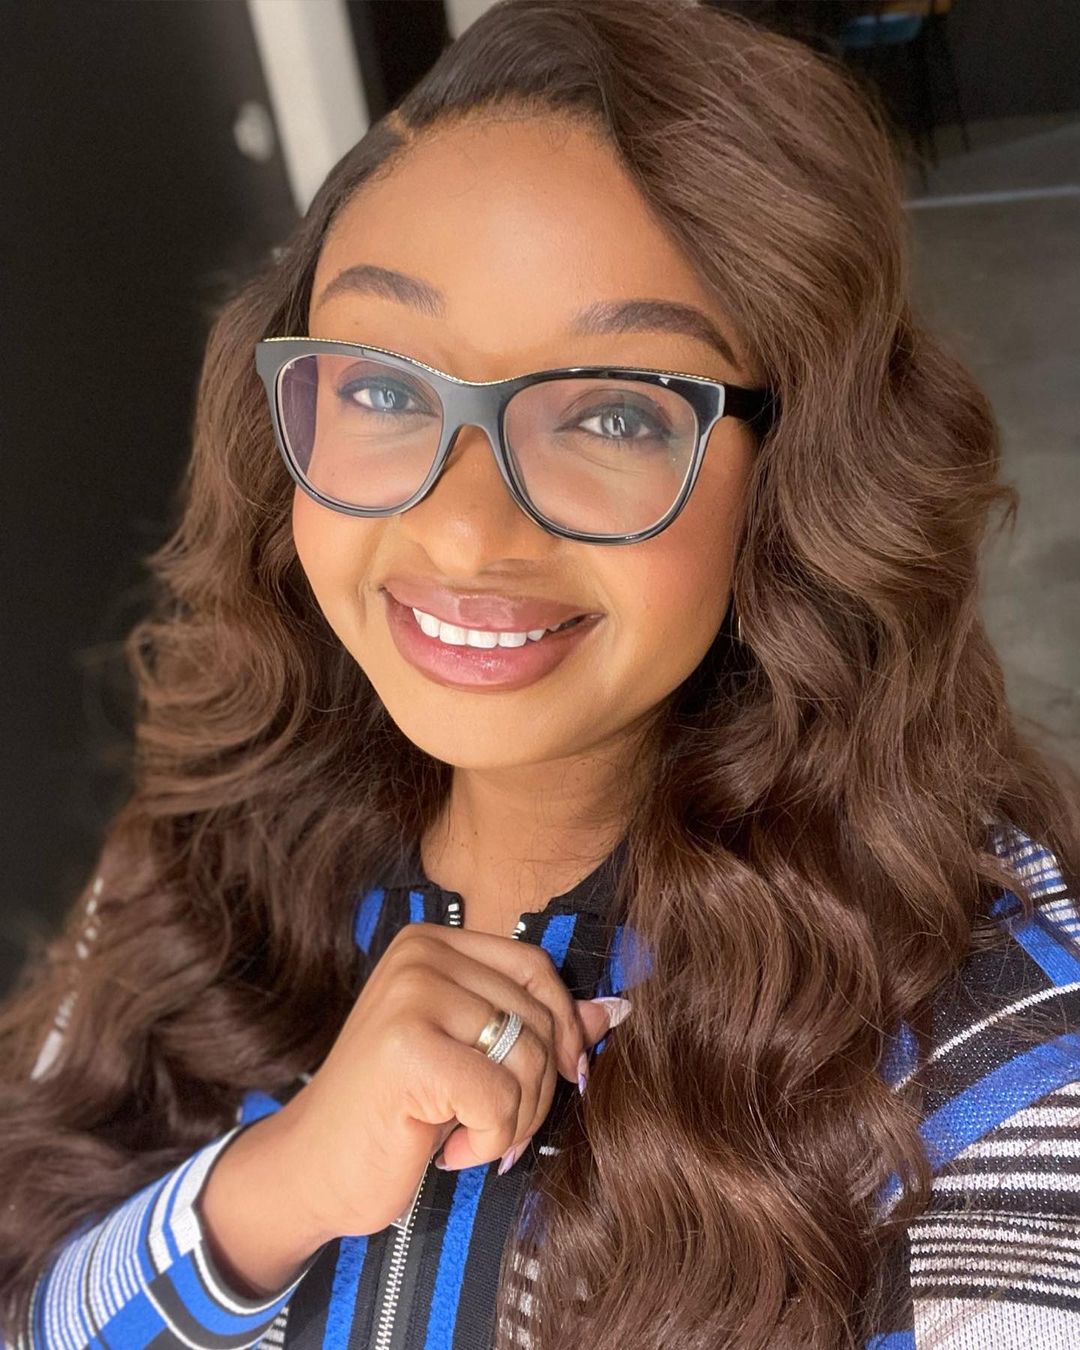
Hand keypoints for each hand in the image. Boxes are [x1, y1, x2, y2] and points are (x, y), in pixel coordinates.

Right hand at [274, 924, 620, 1237]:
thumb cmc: (395, 1111)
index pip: (535, 969)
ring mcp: (410, 996)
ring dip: (512, 1120)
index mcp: (432, 943)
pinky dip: (487, 1139)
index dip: (562, 1028)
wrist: (313, 1168)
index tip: (558, 1077)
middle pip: (536, 1017)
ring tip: (467, 1136)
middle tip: (494, 1125)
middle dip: (534, 1090)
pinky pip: (499, 1098)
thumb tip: (616, 1011)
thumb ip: (534, 1026)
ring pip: (525, 1058)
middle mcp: (419, 955)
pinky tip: (448, 1149)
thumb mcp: (471, 1056)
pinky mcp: (406, 1049)